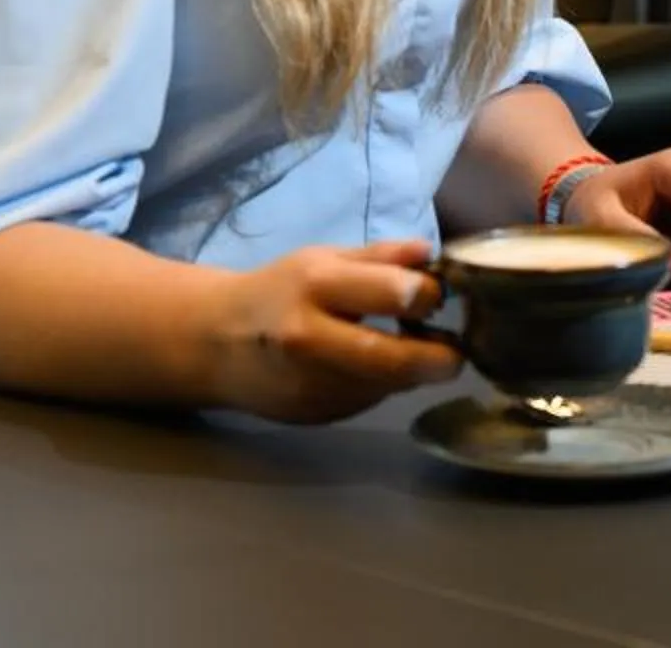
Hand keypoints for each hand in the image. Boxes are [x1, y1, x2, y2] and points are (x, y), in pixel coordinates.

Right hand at [203, 238, 461, 424]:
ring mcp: (309, 384)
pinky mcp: (313, 414)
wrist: (214, 344)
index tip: (439, 296)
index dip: (429, 296)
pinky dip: (381, 385)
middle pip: (391, 358)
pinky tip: (373, 368)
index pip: (394, 293)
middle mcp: (310, 339)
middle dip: (437, 359)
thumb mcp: (323, 259)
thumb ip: (380, 257)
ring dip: (411, 373)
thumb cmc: (277, 292)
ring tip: (417, 352)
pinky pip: (365, 400)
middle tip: (456, 355)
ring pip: (384, 385)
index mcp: (316, 287)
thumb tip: (430, 254)